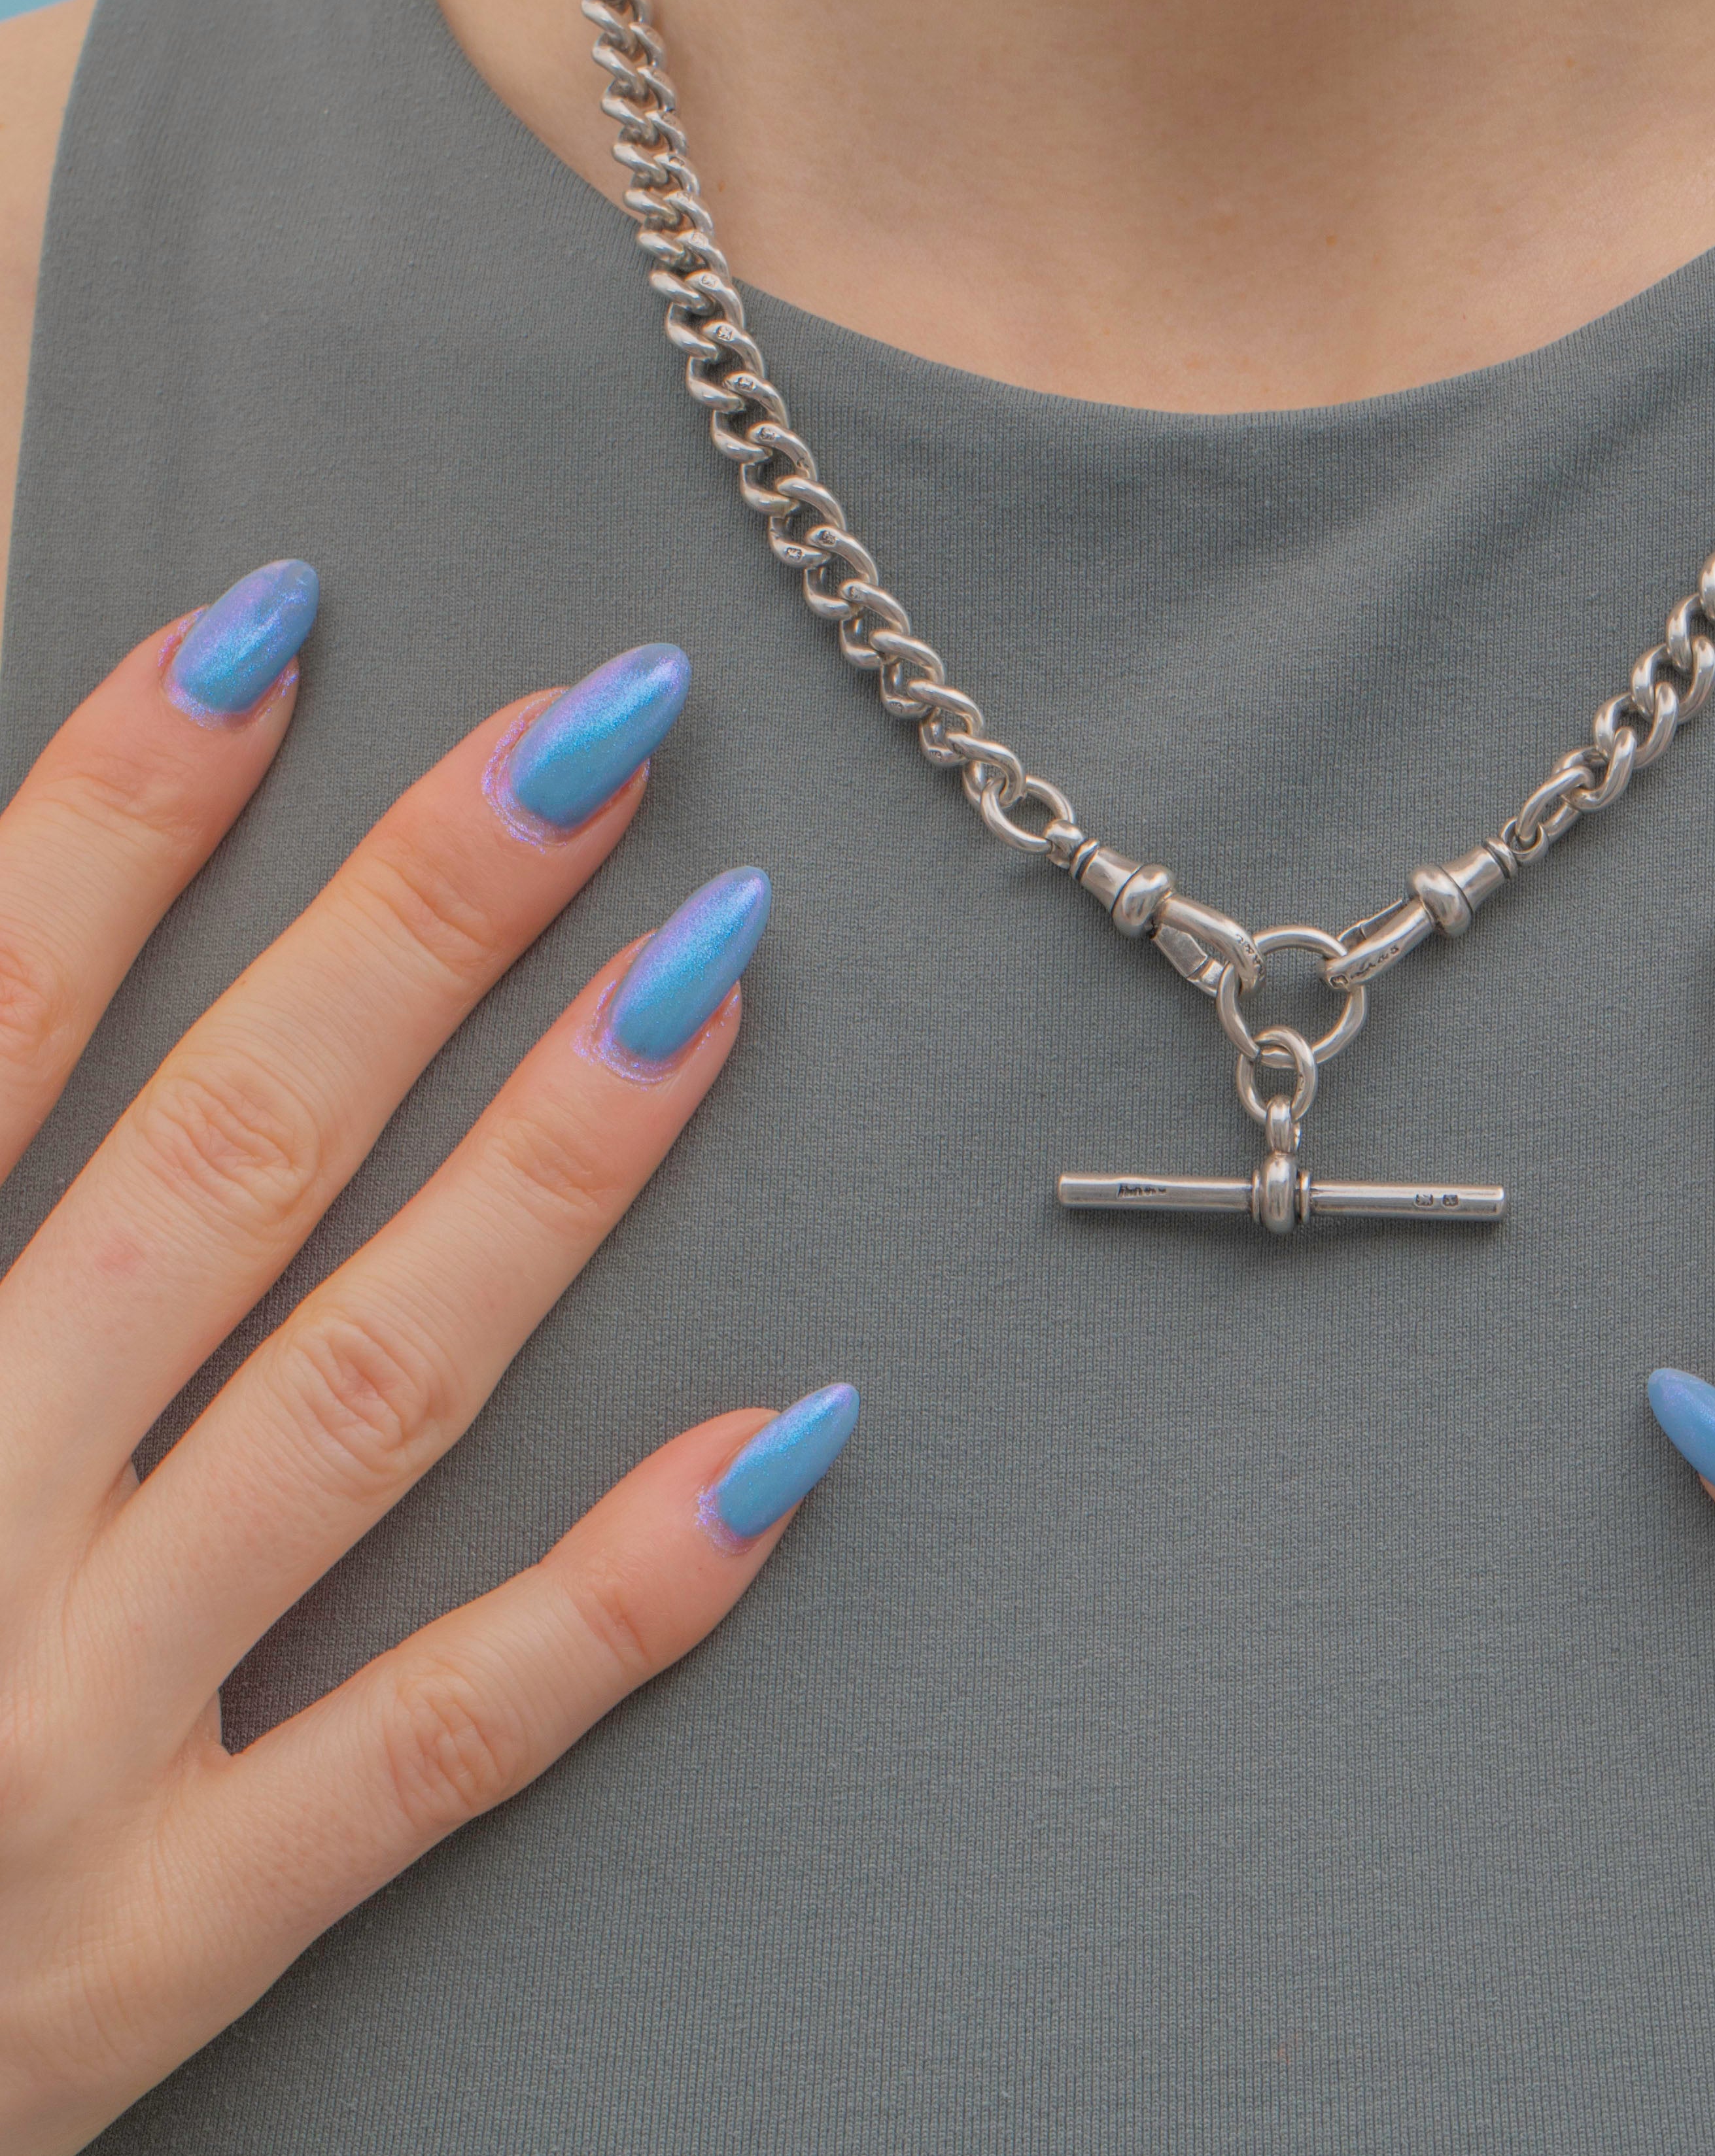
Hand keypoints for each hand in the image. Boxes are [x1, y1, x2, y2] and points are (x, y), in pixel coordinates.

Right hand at [0, 565, 857, 2153]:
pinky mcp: (162, 1939)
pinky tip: (784, 1443)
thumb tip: (9, 965)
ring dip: (548, 1173)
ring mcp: (60, 1746)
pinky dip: (614, 1602)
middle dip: (413, 927)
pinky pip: (433, 1744)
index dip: (117, 814)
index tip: (280, 628)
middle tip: (600, 729)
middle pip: (219, 1162)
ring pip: (359, 1396)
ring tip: (709, 968)